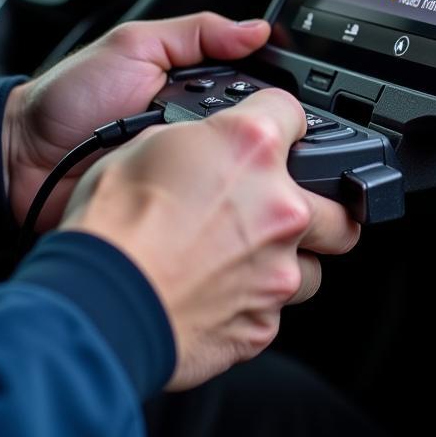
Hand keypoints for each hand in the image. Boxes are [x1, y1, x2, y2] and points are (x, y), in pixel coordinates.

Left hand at [2, 13, 270, 230]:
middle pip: (249, 135)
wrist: (19, 159)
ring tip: (201, 154)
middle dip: (247, 134)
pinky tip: (194, 189)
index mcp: (197, 88)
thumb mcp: (133, 44)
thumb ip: (196, 32)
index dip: (270, 96)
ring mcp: (185, 172)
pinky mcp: (169, 206)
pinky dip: (200, 198)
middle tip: (233, 129)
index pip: (254, 92)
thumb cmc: (68, 98)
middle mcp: (196, 130)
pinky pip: (200, 204)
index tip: (281, 101)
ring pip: (231, 172)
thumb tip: (256, 29)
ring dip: (224, 166)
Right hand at [62, 88, 360, 388]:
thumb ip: (200, 140)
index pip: (294, 112)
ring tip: (246, 257)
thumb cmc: (112, 225)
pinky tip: (218, 293)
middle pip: (340, 202)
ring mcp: (278, 269)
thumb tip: (206, 144)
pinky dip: (253, 302)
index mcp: (251, 147)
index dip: (279, 121)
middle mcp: (279, 205)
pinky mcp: (262, 324)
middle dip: (319, 202)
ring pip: (315, 263)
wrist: (95, 304)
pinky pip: (274, 309)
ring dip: (289, 258)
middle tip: (283, 207)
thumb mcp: (146, 143)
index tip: (276, 133)